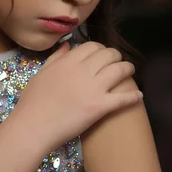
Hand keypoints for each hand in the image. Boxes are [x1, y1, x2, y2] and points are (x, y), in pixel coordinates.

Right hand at [12, 40, 141, 152]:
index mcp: (68, 61)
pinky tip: (139, 96)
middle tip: (118, 61)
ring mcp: (93, 88)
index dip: (100, 48)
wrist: (33, 126)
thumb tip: (68, 45)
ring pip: (119, 71)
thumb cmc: (32, 102)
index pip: (92, 46)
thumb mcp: (41, 73)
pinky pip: (123, 98)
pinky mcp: (100, 107)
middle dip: (116, 56)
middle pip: (108, 55)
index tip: (102, 54)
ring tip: (130, 71)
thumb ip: (56, 58)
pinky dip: (133, 96)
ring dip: (128, 69)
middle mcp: (83, 70)